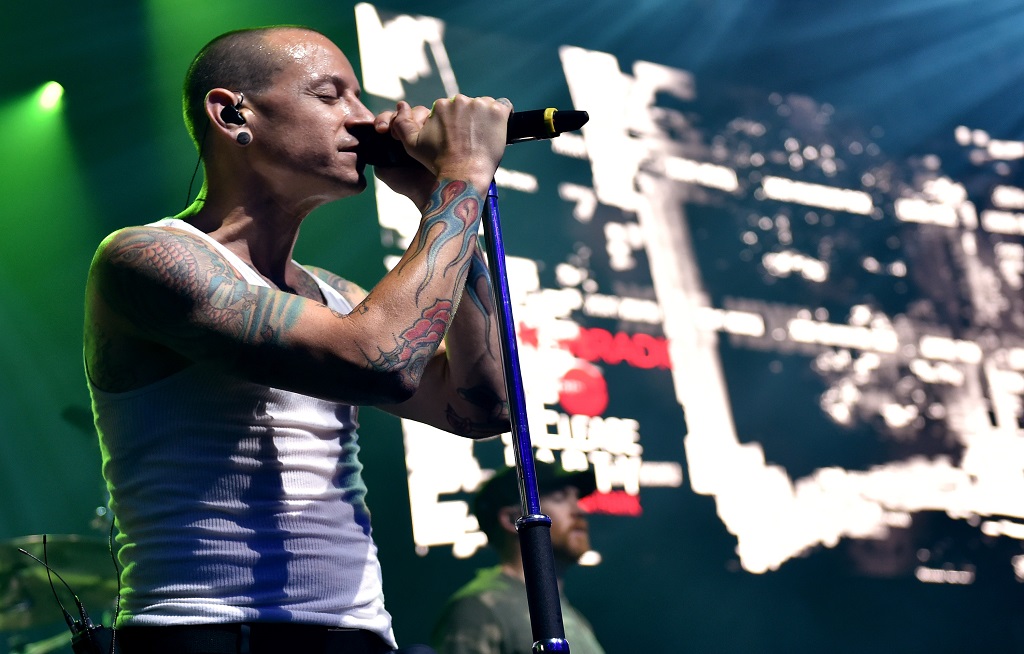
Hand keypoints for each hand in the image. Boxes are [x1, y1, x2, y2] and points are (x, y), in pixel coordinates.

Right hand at [384, 95, 511, 193]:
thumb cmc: (437, 163)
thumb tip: (401, 105)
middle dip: (471, 120)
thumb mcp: (412, 145)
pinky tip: (498, 130)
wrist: (462, 174)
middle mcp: (460, 100)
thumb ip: (402, 124)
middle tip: (471, 141)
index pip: (453, 109)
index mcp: (441, 105)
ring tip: (483, 139)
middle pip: (470, 106)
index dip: (456, 124)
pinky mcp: (498, 112)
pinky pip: (505, 106)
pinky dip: (503, 117)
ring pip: (486, 107)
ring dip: (486, 119)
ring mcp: (480, 105)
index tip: (459, 138)